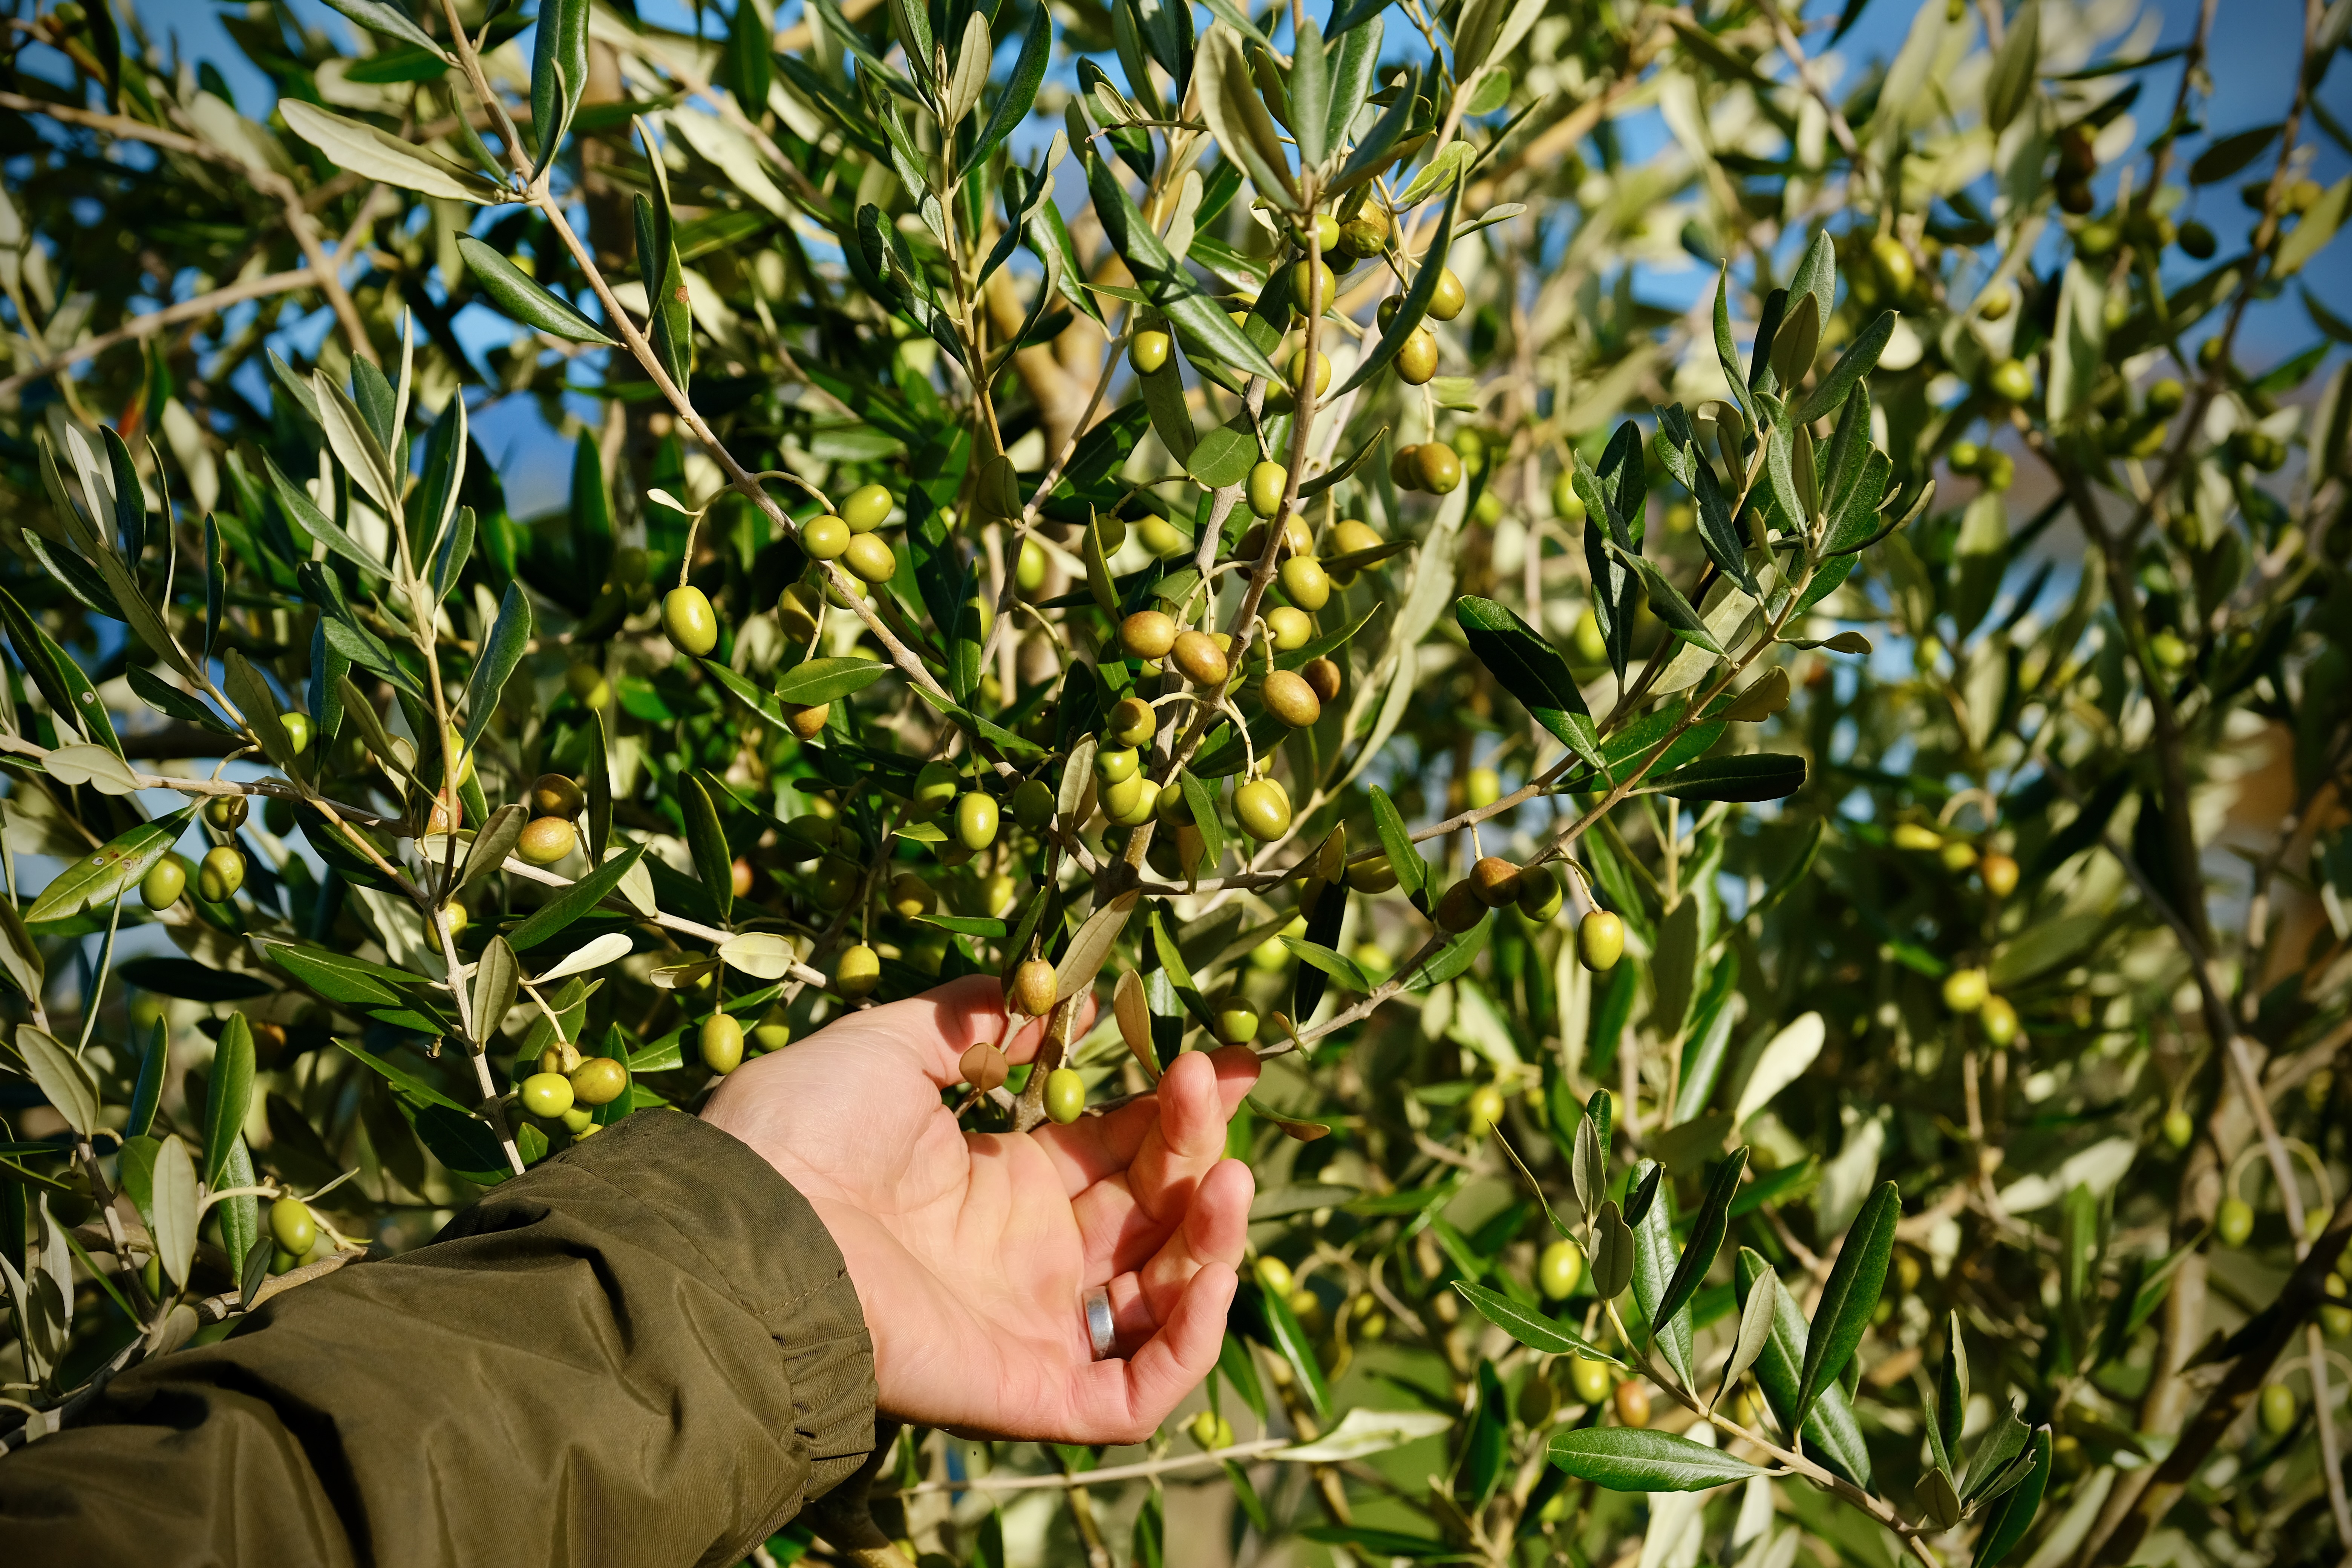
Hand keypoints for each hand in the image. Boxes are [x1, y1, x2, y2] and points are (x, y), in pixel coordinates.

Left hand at [702, 975, 1258, 1444]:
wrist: (746, 1225)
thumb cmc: (802, 1132)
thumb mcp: (891, 1045)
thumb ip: (973, 1018)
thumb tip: (1049, 993)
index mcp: (1001, 1184)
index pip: (1120, 1150)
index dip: (1179, 1108)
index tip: (1227, 1058)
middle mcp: (1028, 1258)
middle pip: (1153, 1212)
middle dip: (1200, 1146)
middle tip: (1212, 1082)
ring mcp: (1035, 1327)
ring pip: (1164, 1299)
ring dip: (1215, 1237)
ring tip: (1225, 1174)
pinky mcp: (1034, 1389)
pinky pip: (1140, 1391)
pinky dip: (1192, 1341)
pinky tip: (1210, 1269)